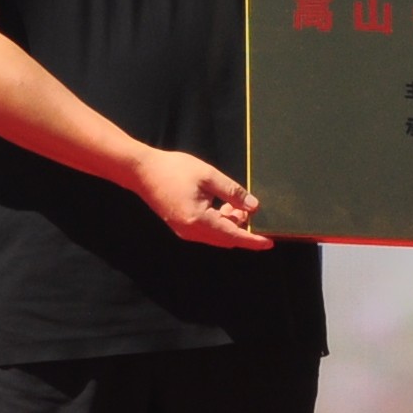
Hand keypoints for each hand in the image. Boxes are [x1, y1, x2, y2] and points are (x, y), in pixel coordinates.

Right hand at [132, 149, 275, 251]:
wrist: (142, 171)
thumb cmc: (174, 169)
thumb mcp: (208, 176)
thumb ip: (233, 192)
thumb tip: (254, 207)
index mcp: (199, 220)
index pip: (233, 235)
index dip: (253, 240)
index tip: (270, 242)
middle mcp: (191, 232)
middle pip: (226, 239)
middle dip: (242, 228)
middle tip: (250, 209)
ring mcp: (185, 232)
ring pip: (216, 236)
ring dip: (230, 225)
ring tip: (235, 204)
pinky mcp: (181, 227)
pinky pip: (206, 232)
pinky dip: (219, 223)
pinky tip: (222, 206)